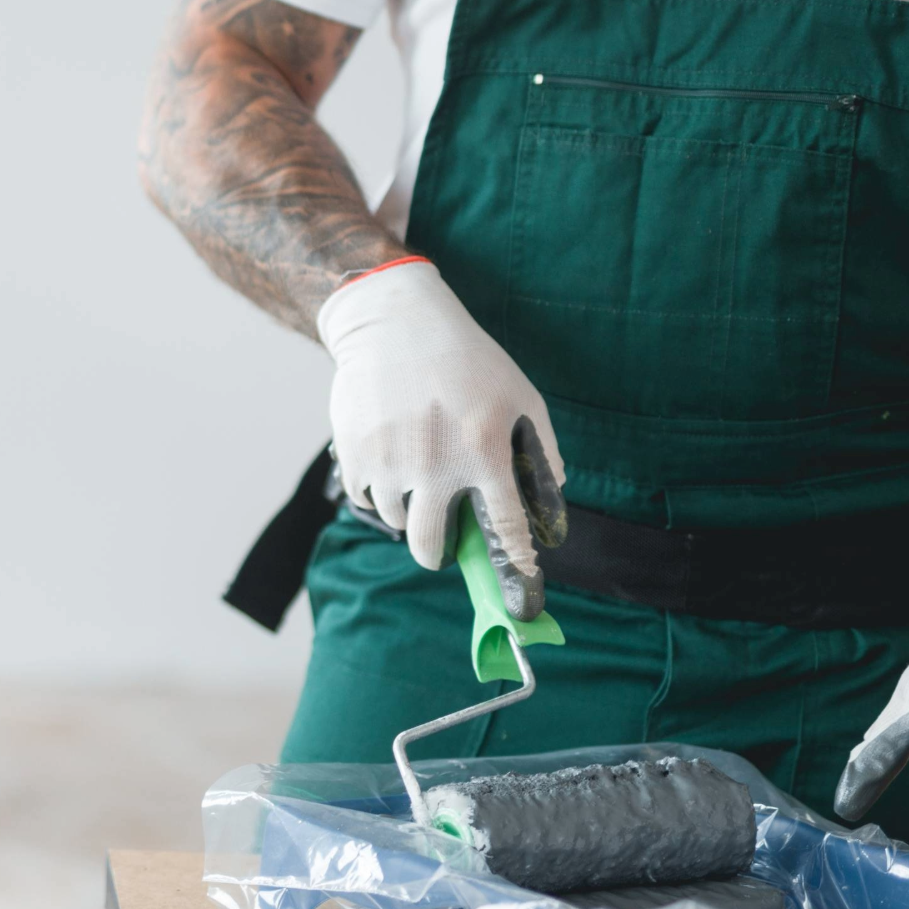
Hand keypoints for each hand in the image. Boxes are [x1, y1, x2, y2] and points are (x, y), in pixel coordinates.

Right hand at [319, 257, 565, 616]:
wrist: (395, 323)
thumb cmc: (467, 359)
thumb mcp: (521, 394)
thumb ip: (541, 449)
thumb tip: (553, 495)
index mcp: (483, 450)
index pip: (505, 528)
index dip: (515, 564)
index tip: (519, 585)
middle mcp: (435, 464)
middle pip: (429, 546)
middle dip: (437, 555)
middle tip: (439, 549)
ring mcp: (390, 461)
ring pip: (396, 520)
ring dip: (407, 511)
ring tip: (414, 478)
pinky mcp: (355, 452)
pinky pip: (366, 496)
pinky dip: (378, 490)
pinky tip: (390, 462)